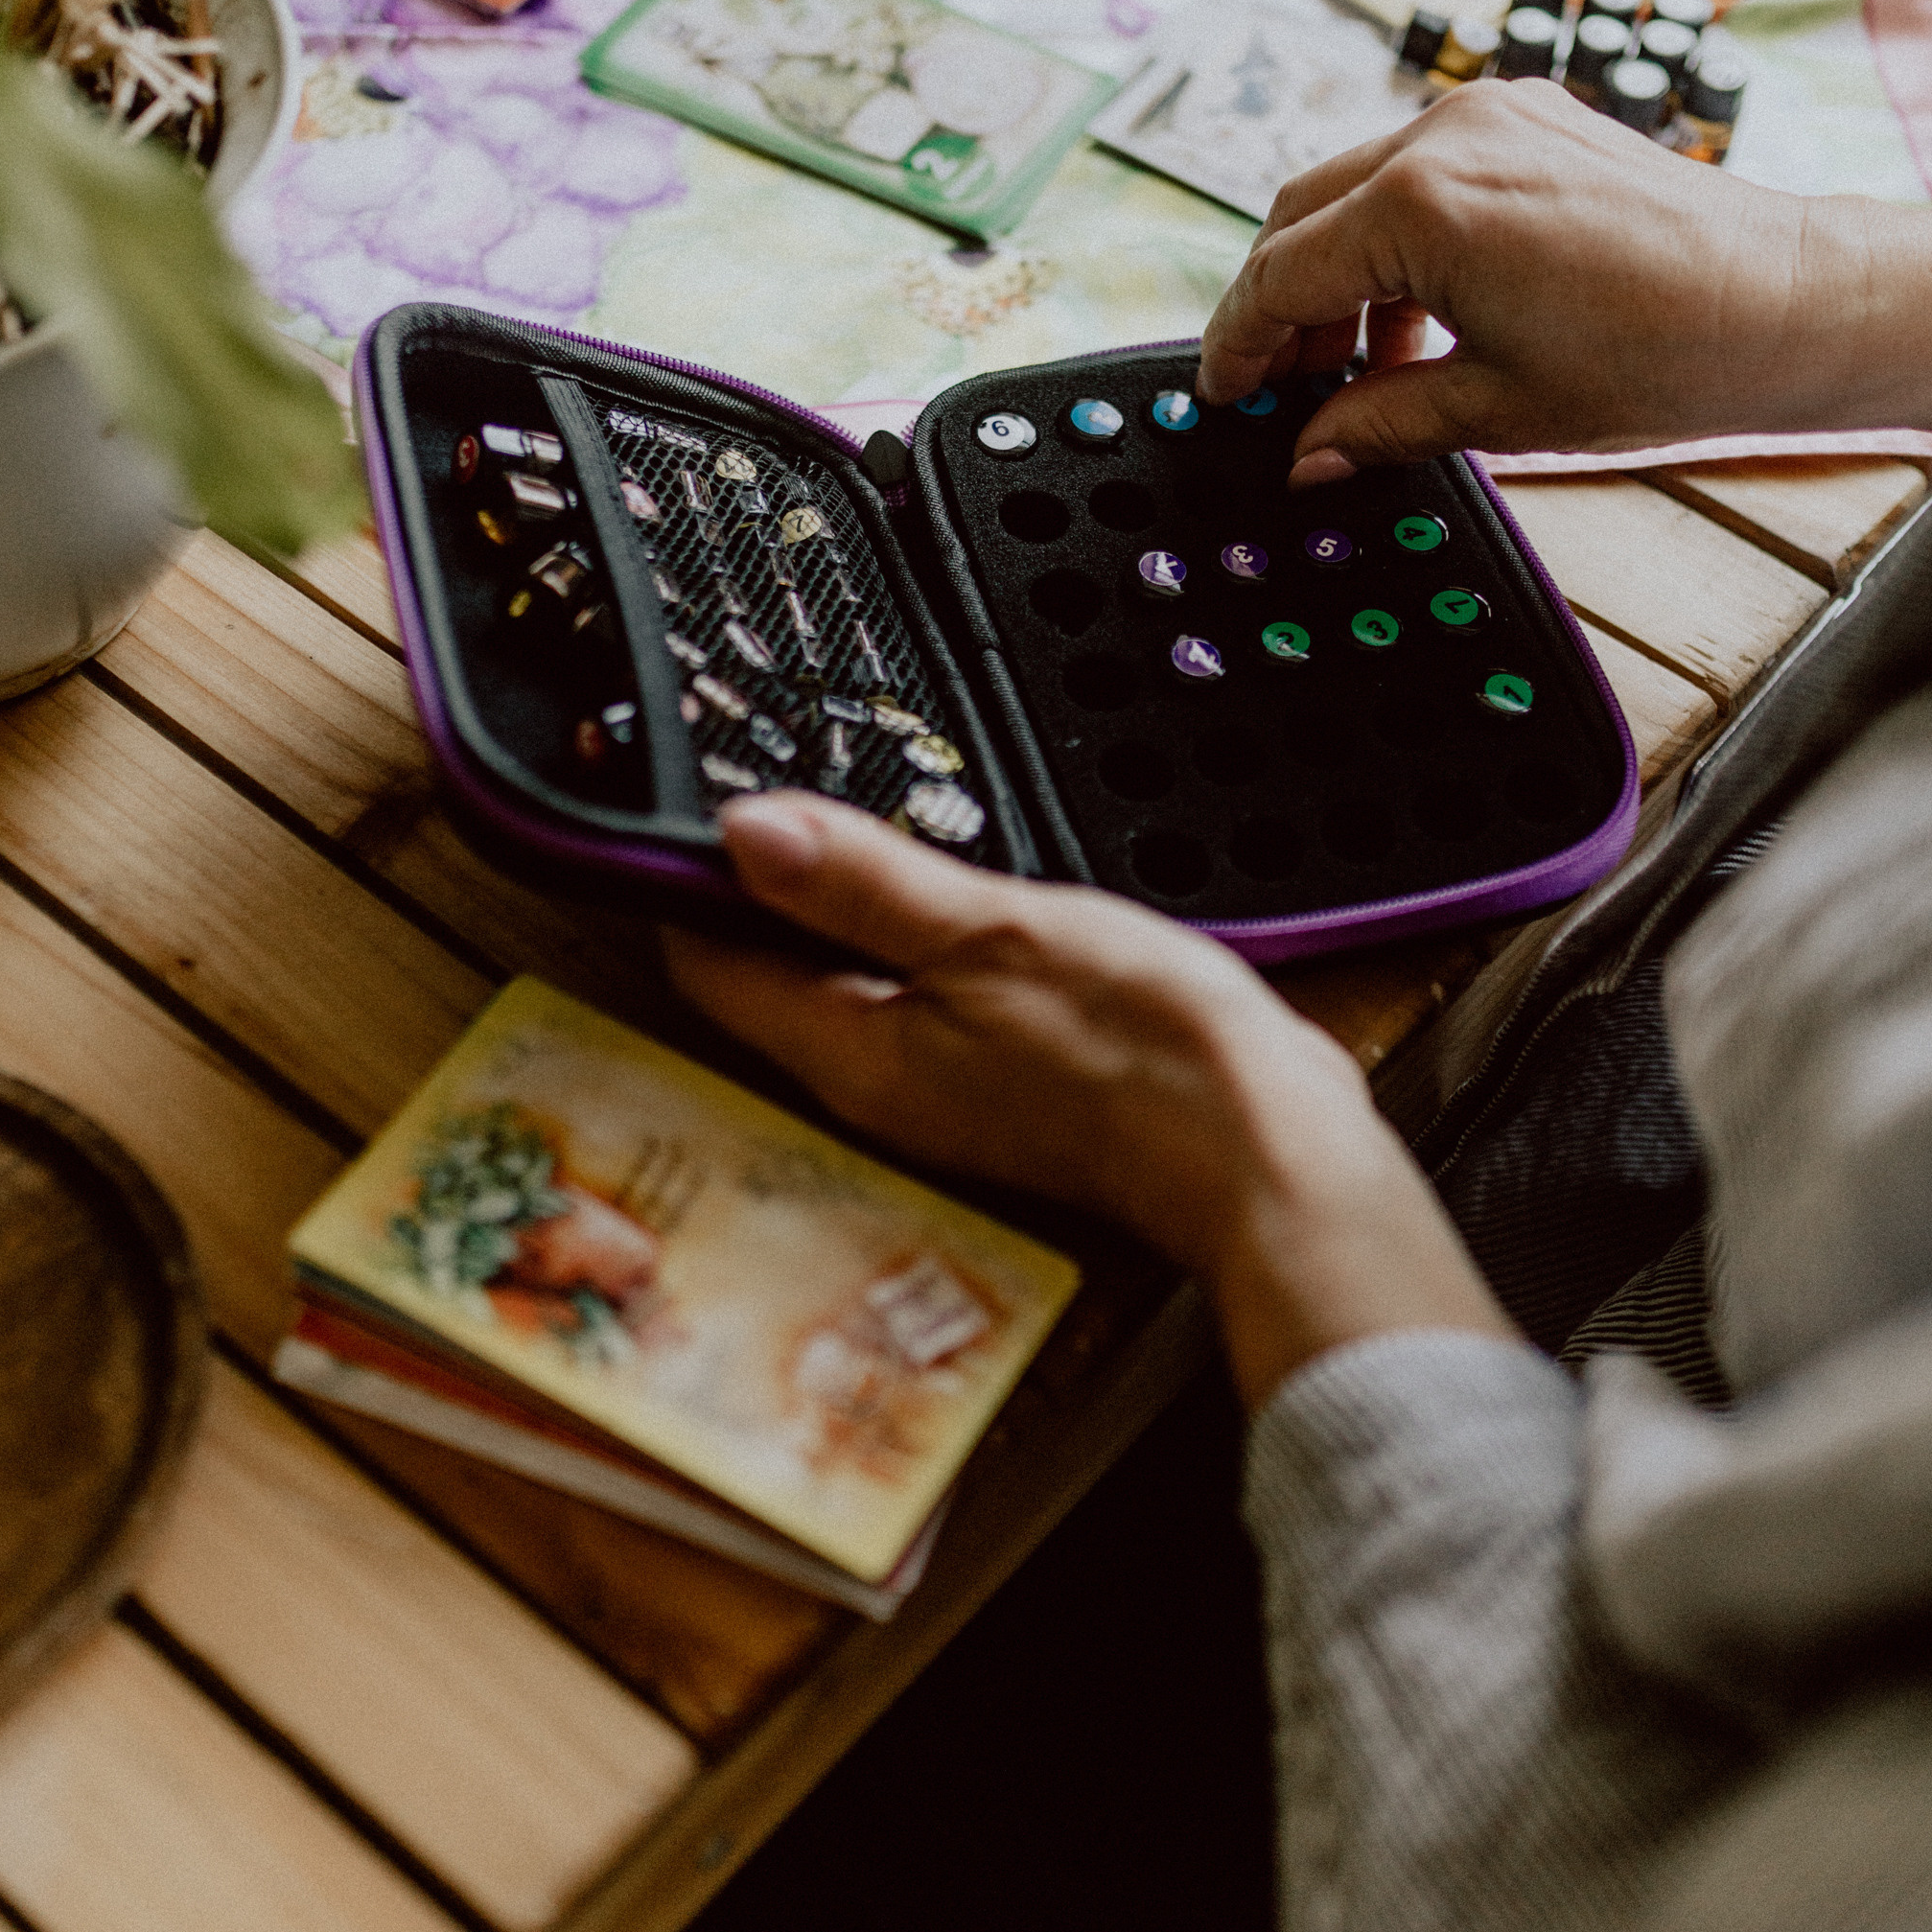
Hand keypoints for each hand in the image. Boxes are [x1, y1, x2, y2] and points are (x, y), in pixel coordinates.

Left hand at [667, 796, 1511, 1408]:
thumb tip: (743, 831)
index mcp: (850, 1052)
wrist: (1269, 1153)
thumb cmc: (1143, 1055)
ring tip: (846, 815)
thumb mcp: (990, 932)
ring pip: (850, 982)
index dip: (674, 876)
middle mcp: (880, 1082)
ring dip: (839, 905)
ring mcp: (946, 1083)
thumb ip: (864, 884)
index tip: (662, 795)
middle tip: (751, 778)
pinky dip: (917, 935)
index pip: (708, 964)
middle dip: (753, 884)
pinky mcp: (1010, 1075)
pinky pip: (927, 994)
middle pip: (770, 976)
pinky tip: (952, 886)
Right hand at [1197, 77, 1931, 482]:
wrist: (1784, 300)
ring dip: (1335, 274)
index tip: (1224, 397)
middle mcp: (1443, 137)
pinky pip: (1419, 173)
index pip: (1280, 273)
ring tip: (1354, 369)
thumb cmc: (1661, 354)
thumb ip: (1379, 422)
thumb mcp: (1496, 409)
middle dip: (1277, 306)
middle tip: (1279, 392)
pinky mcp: (1527, 116)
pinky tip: (1418, 319)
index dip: (1239, 345)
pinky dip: (1394, 241)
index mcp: (1421, 208)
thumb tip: (1309, 456)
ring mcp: (1489, 114)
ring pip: (1353, 190)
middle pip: (1300, 217)